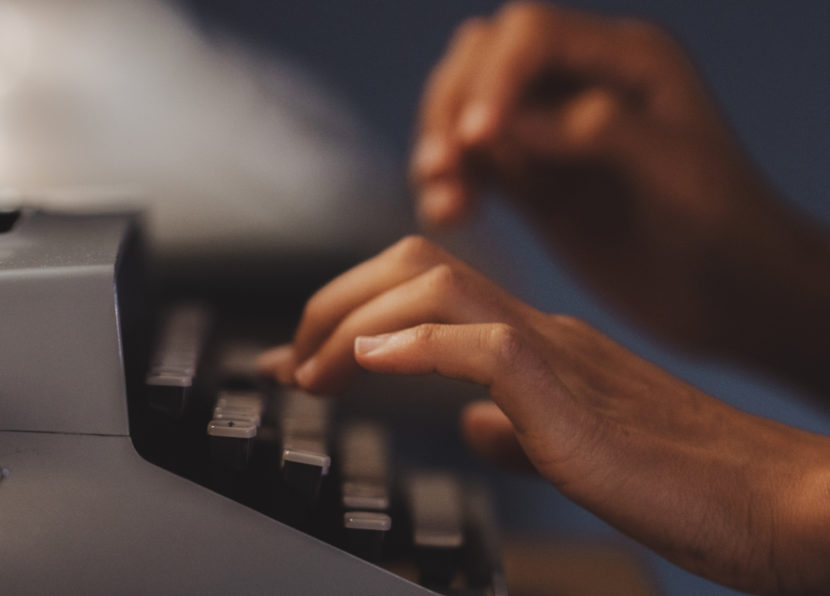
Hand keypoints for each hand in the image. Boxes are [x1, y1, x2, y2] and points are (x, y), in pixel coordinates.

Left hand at [260, 236, 829, 593]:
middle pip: (417, 267)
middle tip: (290, 359)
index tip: (301, 355)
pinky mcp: (573, 401)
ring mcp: (558, 359)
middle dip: (334, 302)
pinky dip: (418, 347)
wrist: (767, 499)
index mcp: (538, 345)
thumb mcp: (572, 444)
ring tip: (312, 370)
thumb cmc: (682, 478)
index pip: (427, 292)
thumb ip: (516, 424)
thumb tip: (469, 424)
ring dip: (356, 321)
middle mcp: (540, 335)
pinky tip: (371, 365)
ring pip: (437, 289)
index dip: (351, 311)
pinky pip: (485, 347)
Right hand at [410, 1, 829, 393]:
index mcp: (625, 59)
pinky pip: (473, 166)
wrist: (730, 293)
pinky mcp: (535, 183)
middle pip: (483, 60)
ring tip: (448, 197)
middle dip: (453, 107)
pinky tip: (452, 216)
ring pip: (466, 111)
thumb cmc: (722, 227)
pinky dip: (448, 184)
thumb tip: (499, 123)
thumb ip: (593, 130)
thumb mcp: (673, 167)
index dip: (493, 77)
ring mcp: (552, 135)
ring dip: (441, 147)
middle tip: (447, 165)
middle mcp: (580, 84)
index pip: (530, 35)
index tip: (477, 137)